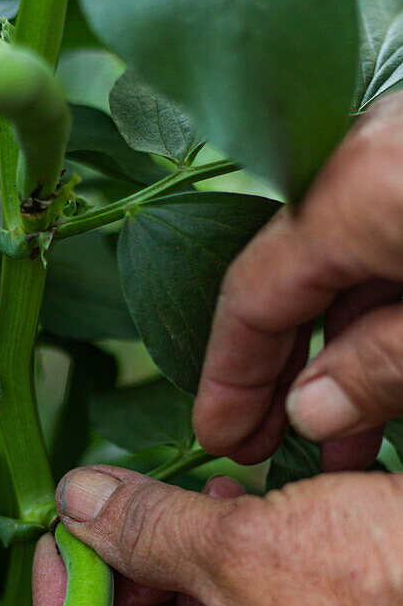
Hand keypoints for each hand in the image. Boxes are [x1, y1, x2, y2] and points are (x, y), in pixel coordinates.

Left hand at [33, 466, 402, 605]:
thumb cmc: (390, 583)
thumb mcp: (245, 544)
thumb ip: (145, 527)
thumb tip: (74, 501)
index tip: (61, 542)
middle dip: (127, 580)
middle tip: (119, 511)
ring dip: (179, 568)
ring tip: (191, 501)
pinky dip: (229, 578)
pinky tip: (239, 515)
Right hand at [193, 91, 402, 471]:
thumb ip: (381, 368)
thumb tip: (310, 413)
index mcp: (360, 187)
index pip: (254, 292)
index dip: (227, 378)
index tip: (220, 440)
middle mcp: (375, 154)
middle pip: (296, 277)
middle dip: (284, 374)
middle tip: (270, 450)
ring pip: (353, 266)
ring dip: (344, 354)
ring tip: (348, 440)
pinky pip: (391, 244)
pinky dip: (387, 312)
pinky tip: (387, 377)